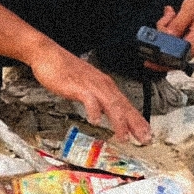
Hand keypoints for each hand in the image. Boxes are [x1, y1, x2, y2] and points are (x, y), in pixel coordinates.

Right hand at [30, 45, 151, 144]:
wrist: (48, 55)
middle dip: (135, 124)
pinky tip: (95, 121)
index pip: (126, 105)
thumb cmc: (64, 69)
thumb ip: (96, 98)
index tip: (145, 133)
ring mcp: (91, 85)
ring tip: (123, 136)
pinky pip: (89, 100)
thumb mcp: (85, 85)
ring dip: (119, 122)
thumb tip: (103, 111)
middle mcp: (102, 85)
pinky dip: (94, 111)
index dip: (137, 120)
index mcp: (105, 85)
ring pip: (111, 105)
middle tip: (144, 138)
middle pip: (123, 106)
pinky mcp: (78, 87)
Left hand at [157, 0, 193, 56]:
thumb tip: (164, 38)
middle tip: (167, 16)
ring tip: (172, 13)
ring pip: (174, 45)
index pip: (176, 58)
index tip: (148, 58)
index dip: (160, 60)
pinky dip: (174, 30)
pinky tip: (175, 18)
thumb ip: (176, 24)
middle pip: (172, 51)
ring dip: (168, 30)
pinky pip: (180, 41)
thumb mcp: (191, 7)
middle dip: (163, 35)